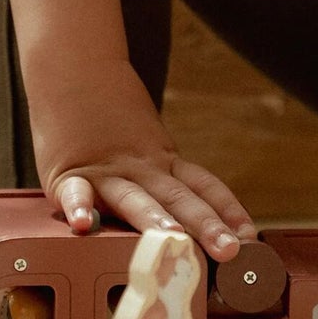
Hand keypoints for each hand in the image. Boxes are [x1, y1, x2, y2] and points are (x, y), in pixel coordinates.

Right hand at [35, 60, 255, 261]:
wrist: (74, 68)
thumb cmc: (110, 117)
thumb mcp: (148, 145)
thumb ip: (164, 182)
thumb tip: (192, 222)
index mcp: (163, 162)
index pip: (204, 186)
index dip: (229, 210)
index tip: (250, 235)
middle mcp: (141, 167)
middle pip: (178, 197)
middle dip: (205, 226)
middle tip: (228, 251)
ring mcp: (106, 170)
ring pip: (133, 197)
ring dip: (153, 219)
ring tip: (171, 239)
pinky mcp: (67, 172)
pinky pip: (74, 191)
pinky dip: (78, 206)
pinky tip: (83, 225)